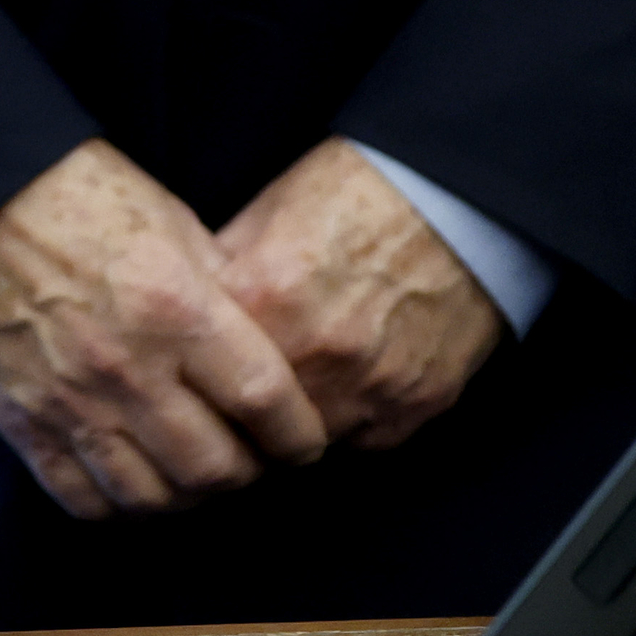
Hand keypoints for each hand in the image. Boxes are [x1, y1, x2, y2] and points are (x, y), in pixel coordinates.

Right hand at [0, 141, 328, 520]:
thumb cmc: (79, 198)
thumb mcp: (175, 224)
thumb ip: (224, 294)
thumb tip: (268, 349)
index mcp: (175, 308)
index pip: (266, 402)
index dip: (299, 437)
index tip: (303, 441)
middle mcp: (127, 366)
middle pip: (216, 468)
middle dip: (249, 474)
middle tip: (251, 460)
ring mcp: (69, 401)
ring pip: (153, 496)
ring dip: (186, 497)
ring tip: (193, 476)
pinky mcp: (21, 420)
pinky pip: (81, 498)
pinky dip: (118, 504)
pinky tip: (133, 483)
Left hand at [210, 140, 504, 450]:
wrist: (456, 198)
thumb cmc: (353, 196)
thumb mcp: (262, 215)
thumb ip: (218, 275)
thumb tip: (179, 317)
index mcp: (263, 297)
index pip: (200, 373)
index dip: (194, 380)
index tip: (193, 382)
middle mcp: (317, 351)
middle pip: (251, 419)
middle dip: (240, 412)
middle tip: (241, 396)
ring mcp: (373, 384)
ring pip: (309, 439)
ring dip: (296, 423)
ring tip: (295, 390)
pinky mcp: (420, 402)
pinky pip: (367, 439)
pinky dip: (351, 422)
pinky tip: (348, 385)